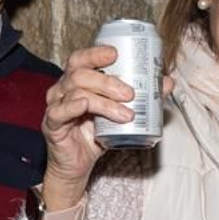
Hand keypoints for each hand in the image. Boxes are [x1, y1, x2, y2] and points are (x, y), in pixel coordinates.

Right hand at [40, 45, 129, 205]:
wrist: (79, 166)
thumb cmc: (97, 136)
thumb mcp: (121, 114)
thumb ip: (142, 97)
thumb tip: (167, 82)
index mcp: (76, 81)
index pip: (82, 59)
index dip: (96, 53)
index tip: (116, 54)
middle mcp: (62, 89)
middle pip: (80, 73)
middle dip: (108, 81)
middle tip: (130, 93)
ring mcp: (56, 106)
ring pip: (76, 92)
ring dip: (104, 101)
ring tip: (126, 114)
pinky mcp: (52, 125)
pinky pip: (60, 111)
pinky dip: (73, 106)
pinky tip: (85, 105)